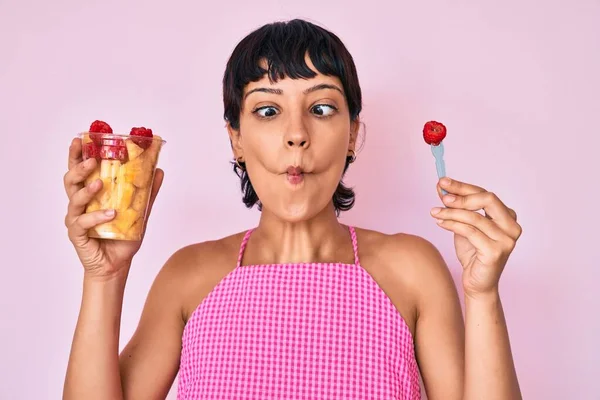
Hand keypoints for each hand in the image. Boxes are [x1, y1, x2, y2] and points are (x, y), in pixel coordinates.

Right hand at [63, 137, 163, 279]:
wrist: (117, 265)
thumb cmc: (123, 237)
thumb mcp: (140, 212)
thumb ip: (148, 192)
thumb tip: (159, 171)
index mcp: (91, 194)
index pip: (81, 170)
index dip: (77, 154)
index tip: (80, 139)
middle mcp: (80, 204)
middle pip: (71, 180)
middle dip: (79, 167)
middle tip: (92, 160)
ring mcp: (76, 219)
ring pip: (74, 199)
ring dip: (87, 190)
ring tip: (100, 183)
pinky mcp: (77, 234)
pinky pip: (83, 222)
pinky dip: (97, 217)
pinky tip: (110, 214)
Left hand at [430, 177, 521, 298]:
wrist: (477, 283)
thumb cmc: (472, 253)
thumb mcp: (463, 225)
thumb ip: (455, 206)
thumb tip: (442, 186)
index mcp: (508, 217)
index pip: (485, 194)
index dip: (463, 187)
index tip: (443, 182)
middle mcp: (512, 227)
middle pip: (488, 199)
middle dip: (462, 195)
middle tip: (442, 197)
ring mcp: (506, 240)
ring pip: (475, 217)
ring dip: (451, 212)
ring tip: (434, 212)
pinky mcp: (495, 252)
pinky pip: (470, 232)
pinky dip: (452, 224)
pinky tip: (440, 223)